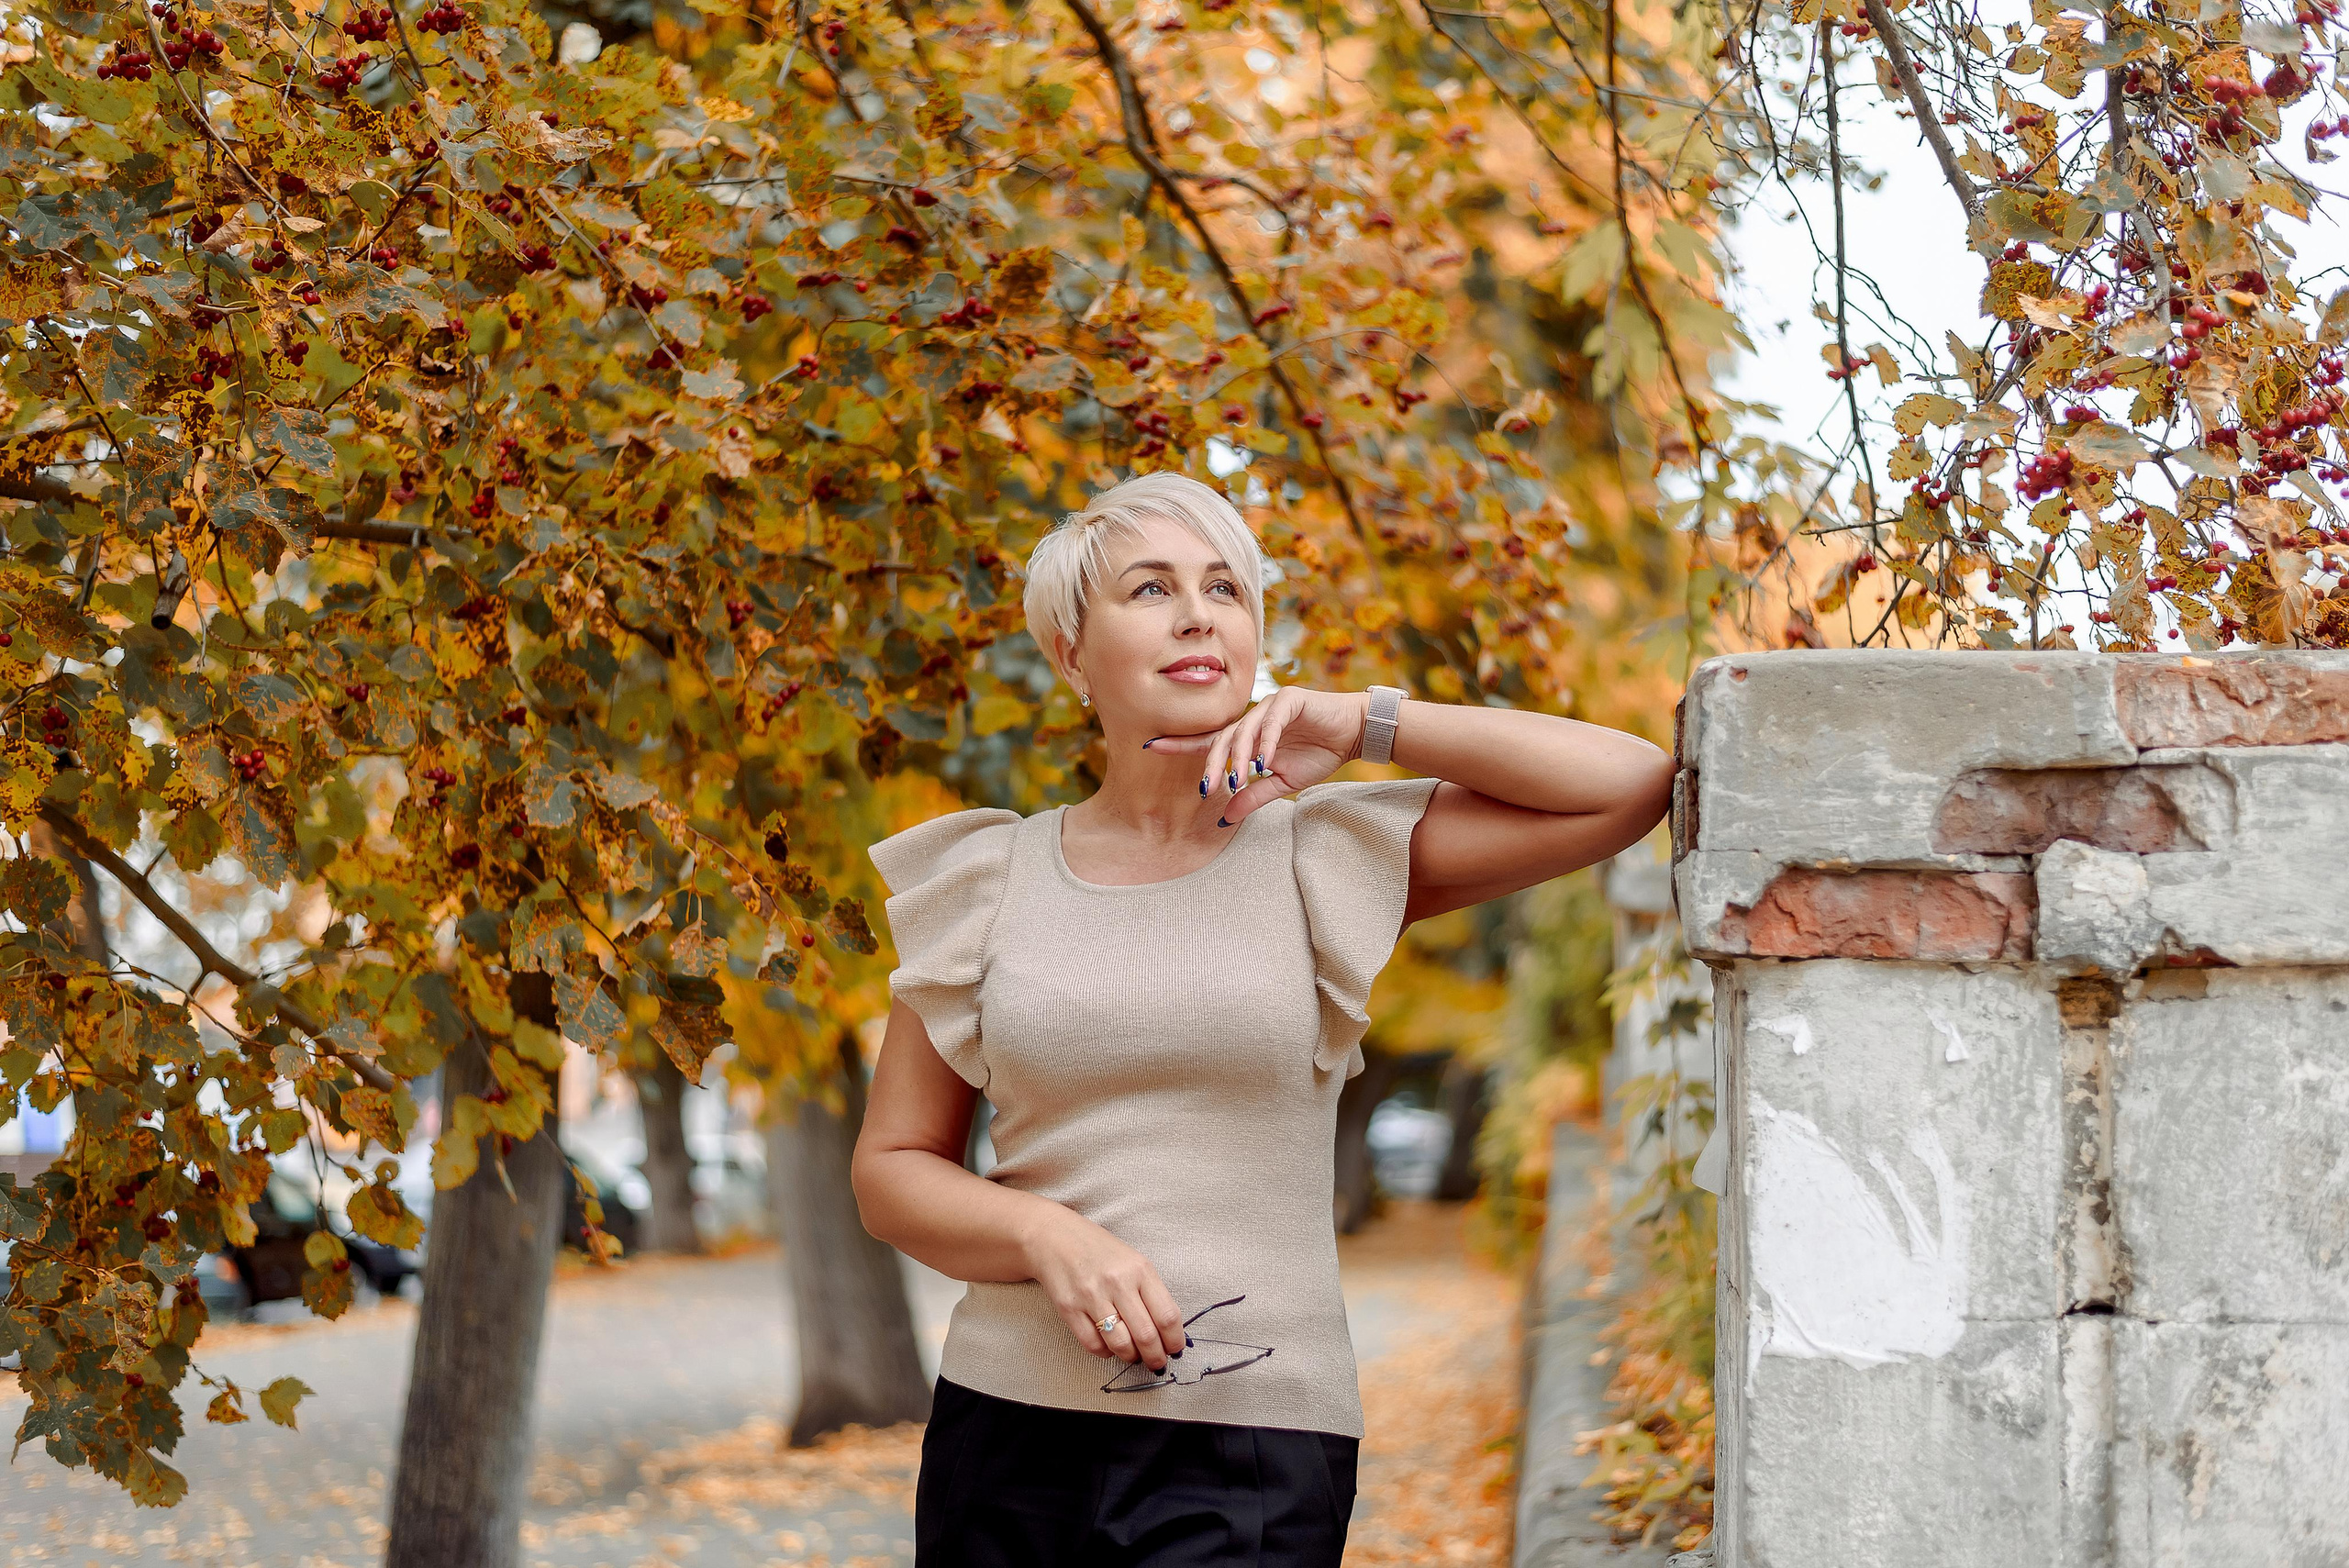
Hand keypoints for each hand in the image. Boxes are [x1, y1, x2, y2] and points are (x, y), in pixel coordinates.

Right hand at [1022, 1205, 1187, 1371]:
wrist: (1057, 1238)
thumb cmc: (1101, 1252)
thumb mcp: (1134, 1262)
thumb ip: (1152, 1294)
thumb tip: (1169, 1332)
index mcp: (1140, 1269)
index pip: (1167, 1316)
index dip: (1174, 1340)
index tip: (1174, 1349)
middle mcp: (1117, 1282)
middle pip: (1146, 1335)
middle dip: (1156, 1357)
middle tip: (1157, 1362)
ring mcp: (1091, 1296)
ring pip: (1121, 1345)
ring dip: (1131, 1357)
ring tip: (1133, 1354)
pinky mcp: (1069, 1309)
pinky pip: (1094, 1345)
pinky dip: (1106, 1352)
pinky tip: (1109, 1345)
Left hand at [1143, 686, 1368, 825]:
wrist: (1354, 735)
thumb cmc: (1320, 754)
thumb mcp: (1283, 783)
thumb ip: (1254, 796)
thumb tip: (1225, 817)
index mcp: (1248, 735)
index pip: (1210, 740)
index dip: (1182, 744)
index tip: (1152, 747)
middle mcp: (1254, 717)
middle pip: (1222, 737)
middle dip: (1211, 763)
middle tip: (1205, 788)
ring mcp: (1270, 705)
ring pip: (1244, 729)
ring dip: (1238, 757)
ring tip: (1237, 780)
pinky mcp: (1291, 699)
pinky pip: (1272, 722)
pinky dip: (1266, 742)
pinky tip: (1263, 761)